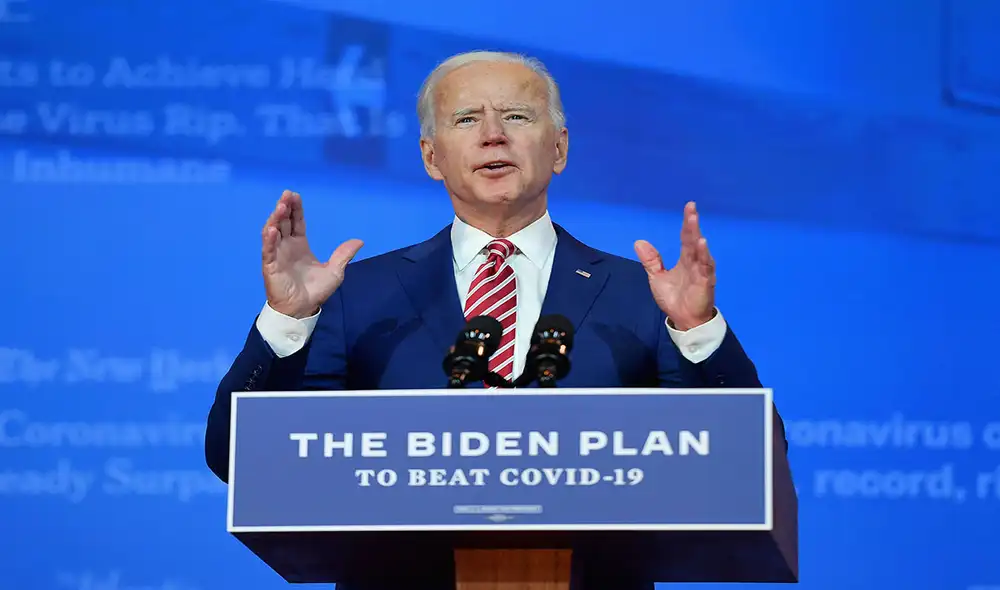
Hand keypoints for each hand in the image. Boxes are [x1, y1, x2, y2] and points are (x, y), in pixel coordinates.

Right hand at [262, 190, 362, 318]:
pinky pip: (268, 250)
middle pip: (283, 222)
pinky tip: (272, 229)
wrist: (303, 309)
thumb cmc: (315, 291)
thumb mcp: (335, 271)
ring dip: (275, 218)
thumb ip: (344, 254)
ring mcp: (277, 255)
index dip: (296, 209)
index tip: (295, 195)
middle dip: (284, 207)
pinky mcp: (270, 266)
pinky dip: (269, 239)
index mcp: (300, 245)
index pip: (296, 222)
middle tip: (287, 194)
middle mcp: (286, 246)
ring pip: (272, 232)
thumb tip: (360, 241)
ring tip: (280, 206)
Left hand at [634, 201, 715, 330]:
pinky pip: (705, 267)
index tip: (689, 206)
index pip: (686, 237)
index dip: (687, 223)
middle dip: (692, 224)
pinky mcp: (705, 282)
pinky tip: (702, 244)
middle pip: (693, 240)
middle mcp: (695, 262)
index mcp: (685, 260)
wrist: (683, 319)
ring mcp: (702, 271)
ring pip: (700, 251)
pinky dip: (704, 255)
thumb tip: (639, 242)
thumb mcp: (657, 277)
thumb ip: (651, 261)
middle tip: (691, 208)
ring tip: (694, 221)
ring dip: (697, 236)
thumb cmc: (674, 298)